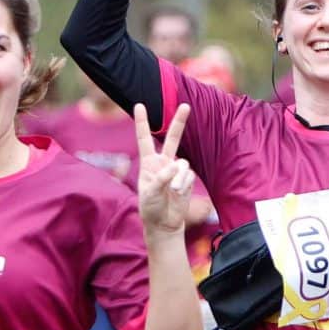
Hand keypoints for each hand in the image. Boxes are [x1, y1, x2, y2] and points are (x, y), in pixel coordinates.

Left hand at [134, 103, 196, 233]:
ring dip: (179, 179)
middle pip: (172, 138)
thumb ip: (162, 178)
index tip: (139, 105)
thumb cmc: (151, 208)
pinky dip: (184, 184)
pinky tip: (179, 193)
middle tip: (185, 105)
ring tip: (174, 191)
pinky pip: (189, 175)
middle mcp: (163, 163)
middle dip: (179, 122)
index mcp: (148, 163)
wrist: (164, 223)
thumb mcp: (150, 193)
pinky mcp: (186, 179)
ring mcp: (176, 170)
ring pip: (183, 164)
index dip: (142, 122)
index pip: (144, 139)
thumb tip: (176, 166)